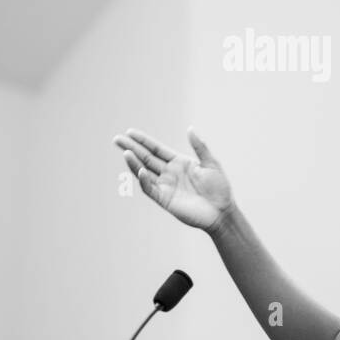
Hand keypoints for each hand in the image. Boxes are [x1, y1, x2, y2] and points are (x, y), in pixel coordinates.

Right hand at [113, 128, 234, 231]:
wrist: (222, 211)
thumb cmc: (219, 188)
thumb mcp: (211, 163)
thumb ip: (200, 146)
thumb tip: (190, 129)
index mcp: (178, 162)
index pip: (156, 149)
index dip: (143, 141)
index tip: (130, 132)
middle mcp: (169, 173)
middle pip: (146, 158)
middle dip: (132, 148)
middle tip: (117, 139)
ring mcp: (165, 186)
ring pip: (145, 172)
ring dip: (134, 163)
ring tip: (125, 152)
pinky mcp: (165, 199)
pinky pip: (150, 188)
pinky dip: (144, 180)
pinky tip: (141, 170)